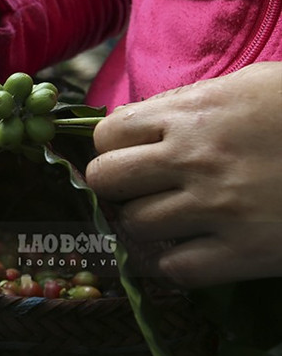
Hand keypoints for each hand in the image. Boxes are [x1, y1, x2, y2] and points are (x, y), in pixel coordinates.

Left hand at [86, 61, 281, 286]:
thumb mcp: (249, 86)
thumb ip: (189, 101)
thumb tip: (144, 118)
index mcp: (192, 113)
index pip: (108, 134)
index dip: (111, 147)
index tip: (126, 155)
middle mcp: (194, 159)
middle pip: (107, 180)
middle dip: (114, 186)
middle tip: (136, 190)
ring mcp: (217, 208)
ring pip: (135, 226)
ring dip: (143, 225)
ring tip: (164, 220)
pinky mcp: (246, 252)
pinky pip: (176, 269)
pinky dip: (173, 263)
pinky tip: (187, 251)